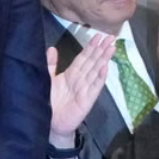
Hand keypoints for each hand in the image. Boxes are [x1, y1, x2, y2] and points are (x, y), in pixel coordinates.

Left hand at [48, 36, 114, 158]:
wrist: (49, 123)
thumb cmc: (49, 102)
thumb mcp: (47, 79)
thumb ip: (50, 65)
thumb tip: (52, 48)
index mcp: (71, 74)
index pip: (83, 57)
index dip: (90, 46)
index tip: (98, 35)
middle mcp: (80, 80)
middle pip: (92, 61)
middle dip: (101, 49)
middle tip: (110, 36)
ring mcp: (85, 89)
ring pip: (96, 71)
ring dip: (104, 59)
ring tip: (111, 47)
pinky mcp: (87, 100)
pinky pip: (95, 87)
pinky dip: (100, 77)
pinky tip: (105, 67)